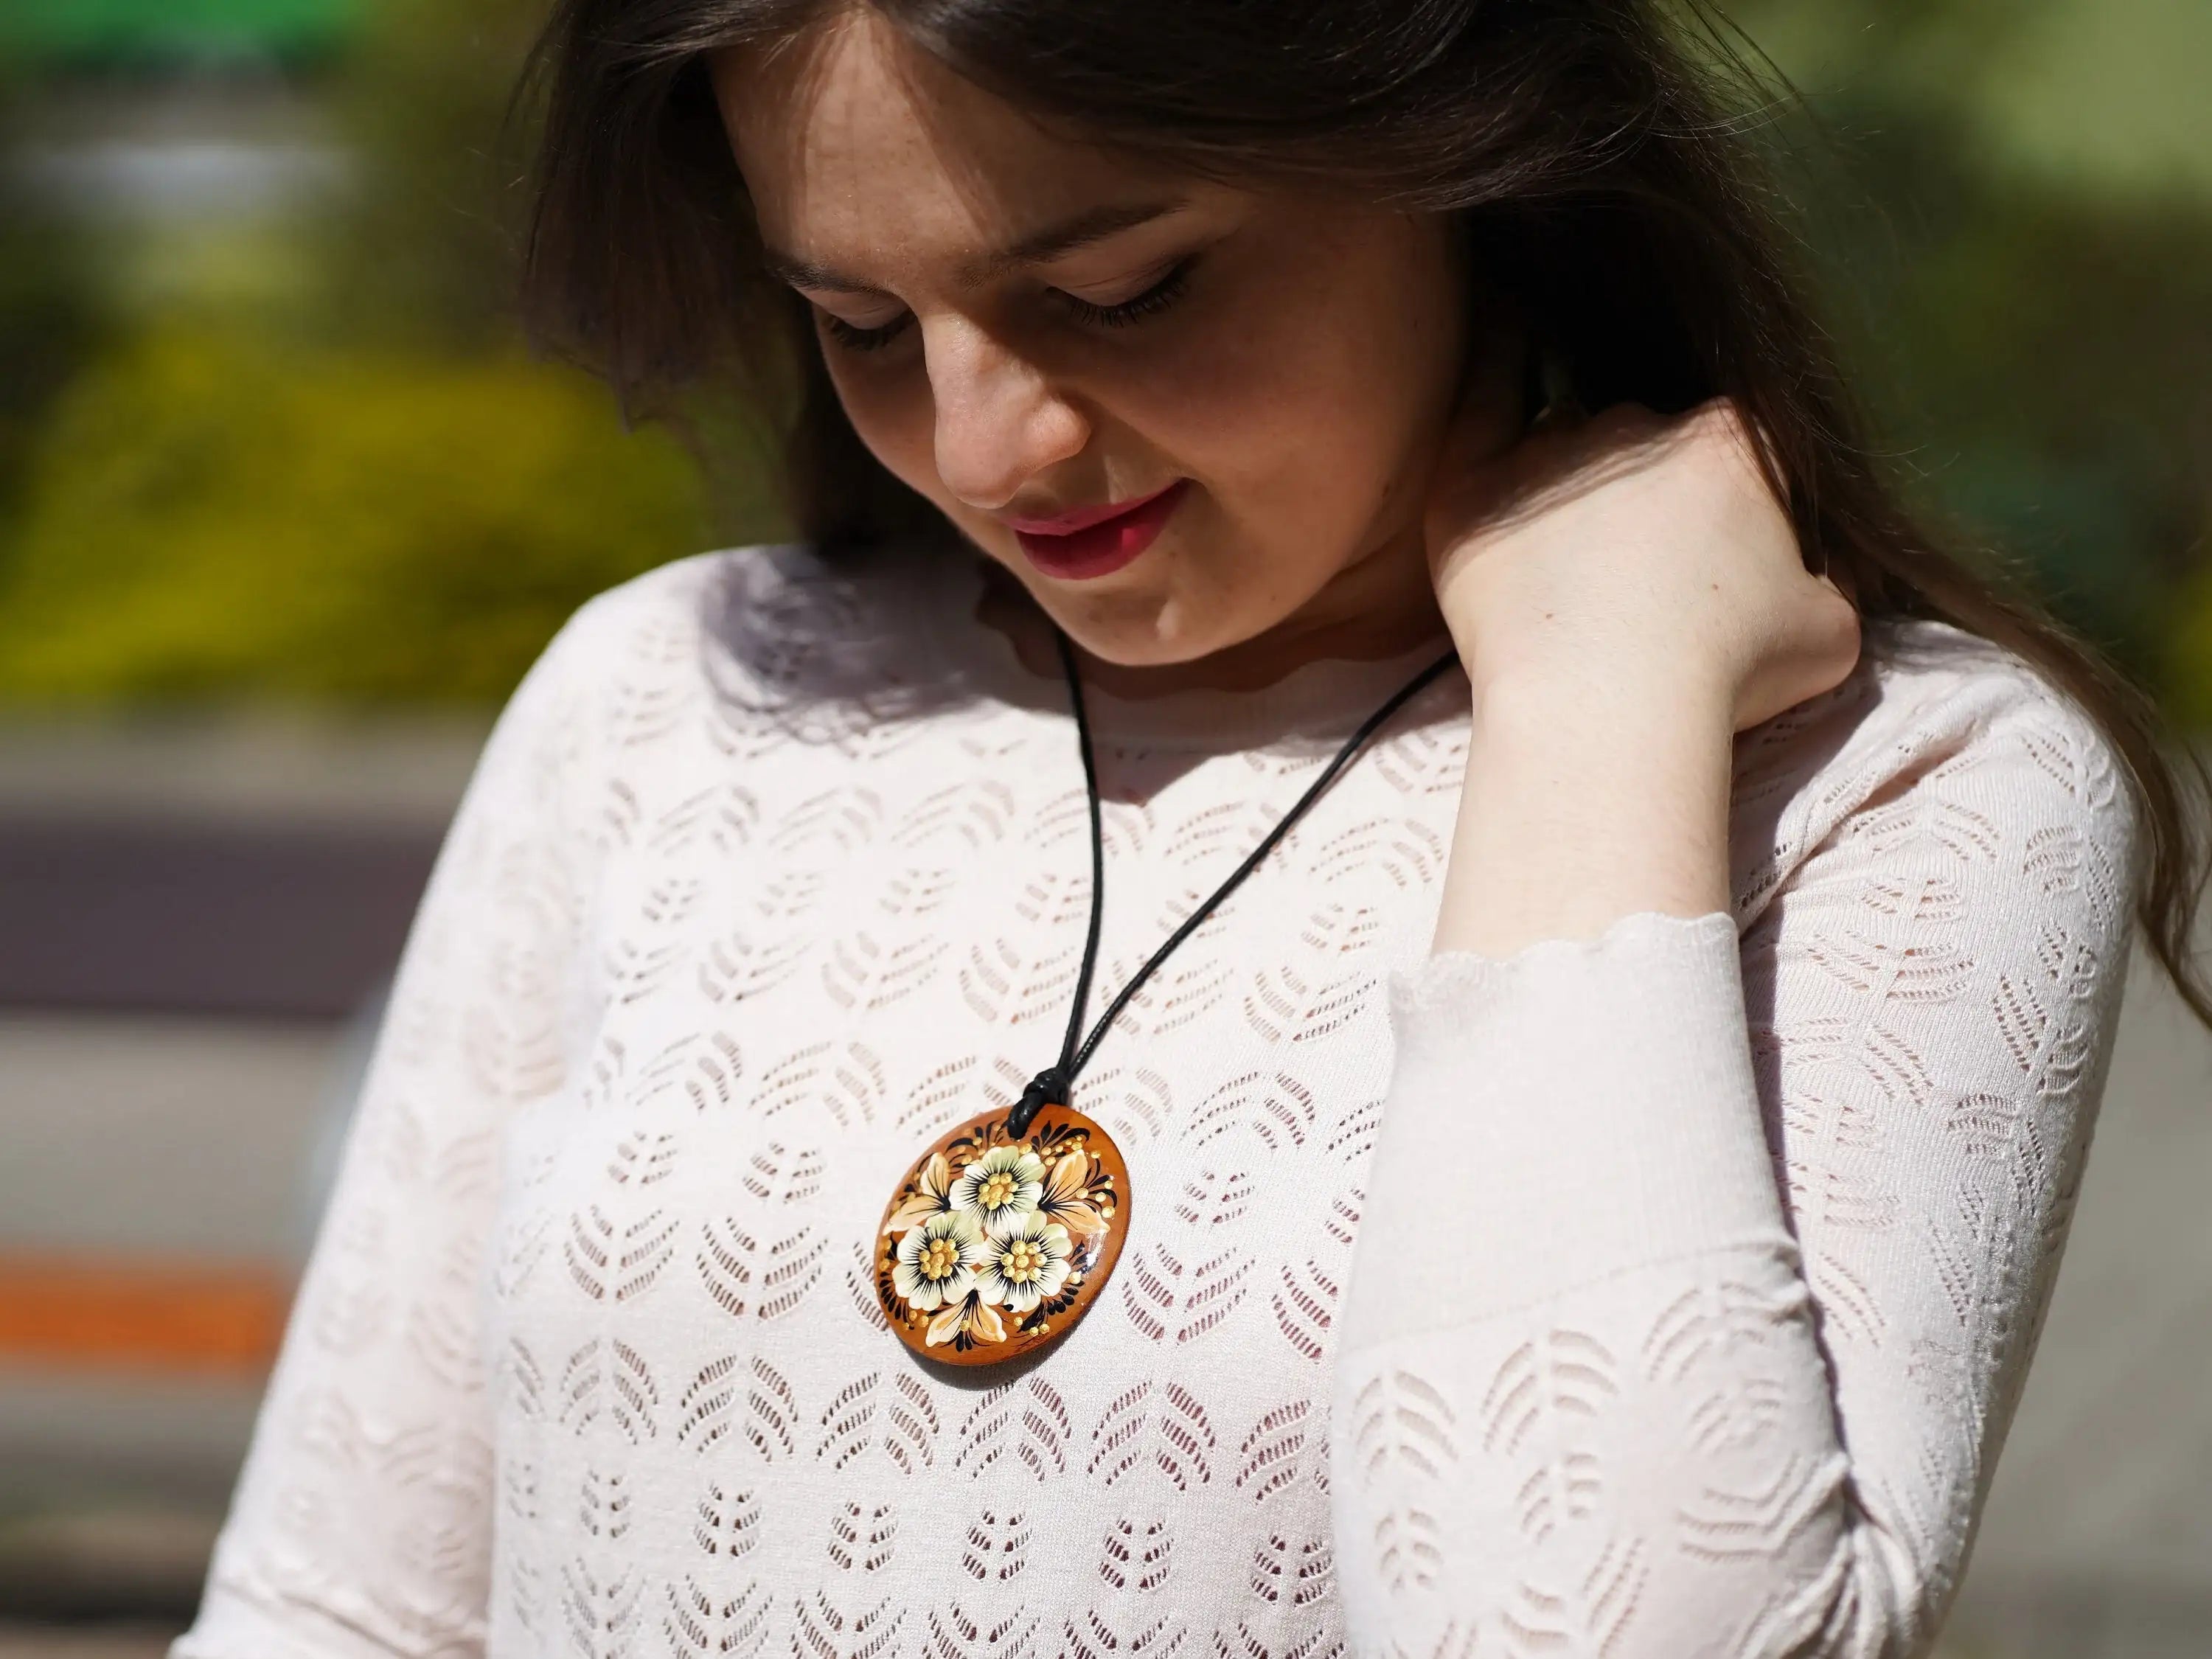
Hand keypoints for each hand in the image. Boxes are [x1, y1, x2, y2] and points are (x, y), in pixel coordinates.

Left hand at [1419, 395, 1861, 955]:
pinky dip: (1494, 375)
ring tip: (1566, 550)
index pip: (1744, 450)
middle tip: (1638, 578)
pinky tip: (1501, 355)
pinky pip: (1482, 404)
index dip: (1738, 503)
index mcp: (1734, 446)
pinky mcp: (1474, 485)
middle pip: (1651, 445)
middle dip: (1653, 496)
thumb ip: (1824, 582)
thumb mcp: (1829, 630)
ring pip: (1569, 443)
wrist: (1607, 707)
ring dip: (1576, 479)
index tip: (1722, 557)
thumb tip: (1811, 572)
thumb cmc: (1726, 675)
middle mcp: (1641, 428)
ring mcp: (1551, 453)